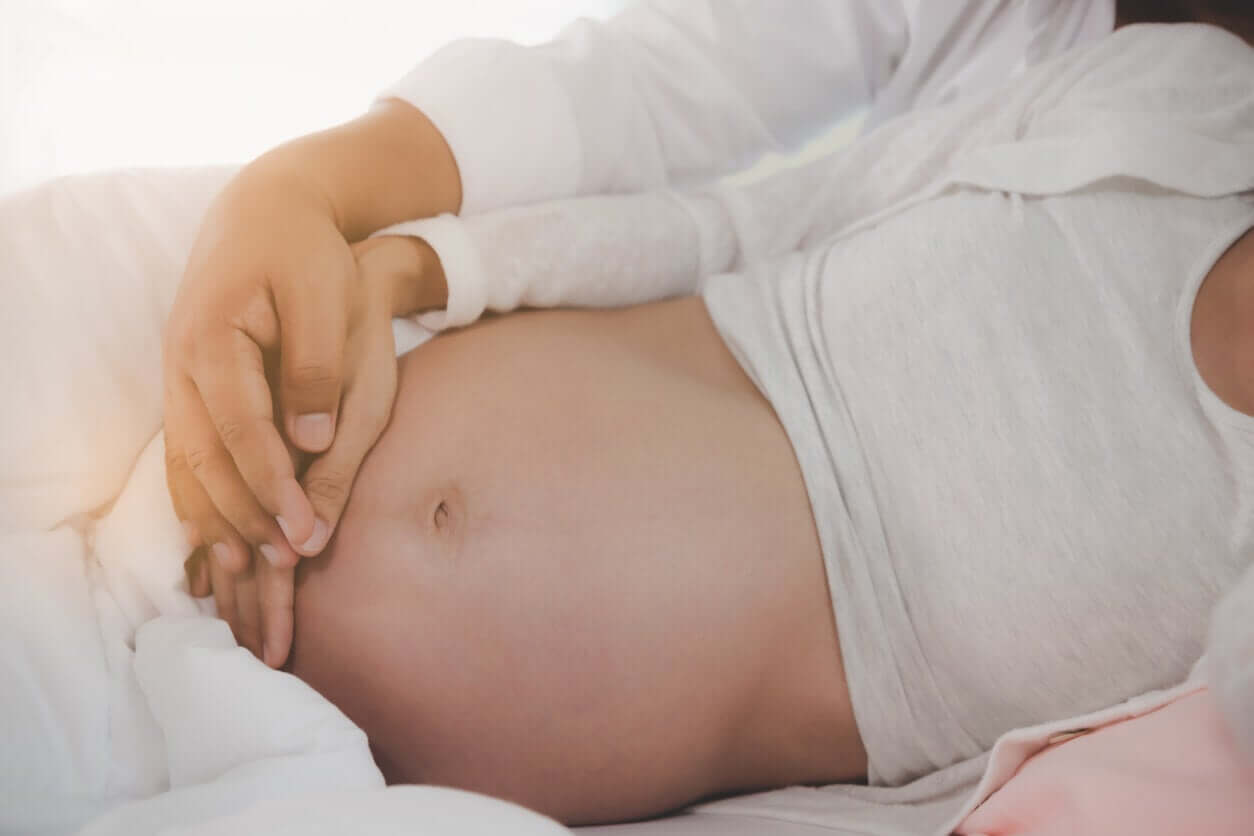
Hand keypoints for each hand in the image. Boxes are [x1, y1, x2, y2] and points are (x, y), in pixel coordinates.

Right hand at [168, 164, 443, 665]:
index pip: (240, 430)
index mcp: (213, 341)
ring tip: (237, 577)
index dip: (269, 486)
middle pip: (204, 459)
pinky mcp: (193, 387)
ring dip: (213, 520)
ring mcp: (180, 377)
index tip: (299, 534)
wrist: (267, 208)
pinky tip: (211, 539)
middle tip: (277, 570)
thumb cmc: (304, 252)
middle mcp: (184, 366)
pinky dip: (198, 500)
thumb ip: (315, 369)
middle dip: (240, 518)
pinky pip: (186, 455)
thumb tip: (310, 442)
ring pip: (187, 463)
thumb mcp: (322, 296)